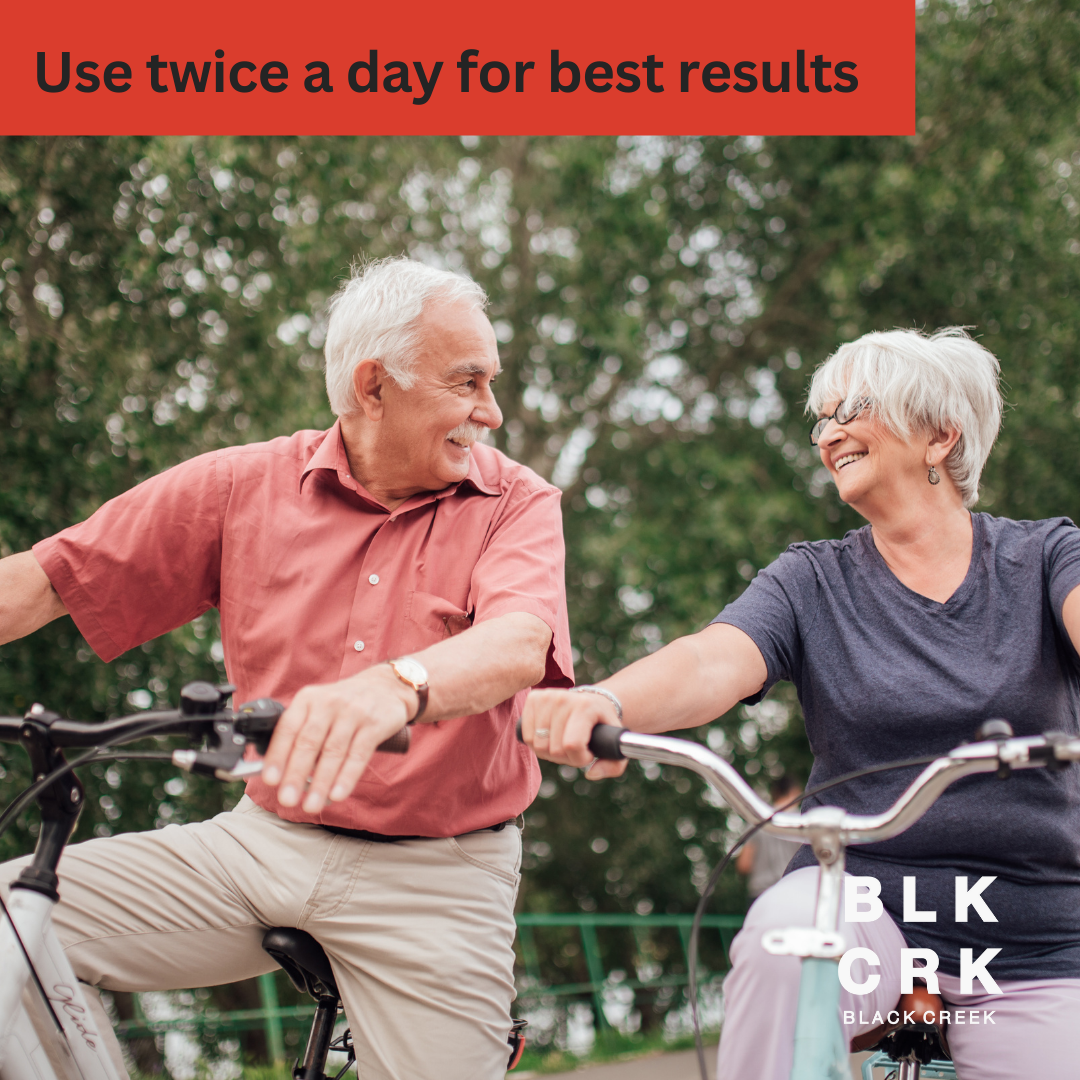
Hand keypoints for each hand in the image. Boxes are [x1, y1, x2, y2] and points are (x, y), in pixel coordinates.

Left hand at [261, 665, 413, 812]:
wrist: (386, 686)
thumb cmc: (343, 706)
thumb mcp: (318, 708)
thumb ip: (300, 734)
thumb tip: (279, 773)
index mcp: (308, 699)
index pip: (287, 728)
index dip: (277, 755)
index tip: (270, 780)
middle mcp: (328, 703)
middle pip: (309, 742)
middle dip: (296, 774)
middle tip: (287, 799)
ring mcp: (353, 713)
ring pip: (333, 751)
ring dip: (321, 782)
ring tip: (311, 805)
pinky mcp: (374, 724)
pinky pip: (358, 754)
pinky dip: (347, 777)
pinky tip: (337, 794)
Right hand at [521, 688, 626, 779]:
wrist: (592, 701)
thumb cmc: (603, 726)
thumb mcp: (615, 744)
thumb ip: (613, 765)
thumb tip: (590, 774)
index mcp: (585, 706)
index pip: (572, 745)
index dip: (580, 759)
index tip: (589, 753)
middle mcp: (563, 698)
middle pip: (554, 749)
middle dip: (566, 758)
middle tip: (577, 748)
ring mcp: (546, 697)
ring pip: (538, 745)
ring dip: (551, 753)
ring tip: (563, 742)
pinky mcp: (533, 698)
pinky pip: (526, 736)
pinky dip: (537, 744)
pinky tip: (550, 737)